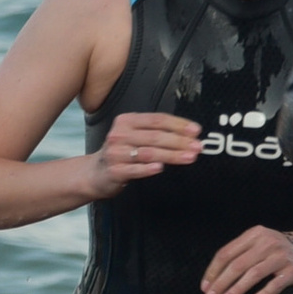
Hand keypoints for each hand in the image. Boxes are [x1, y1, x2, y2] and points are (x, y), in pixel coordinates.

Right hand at [83, 112, 204, 200]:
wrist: (95, 173)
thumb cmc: (121, 153)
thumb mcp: (133, 136)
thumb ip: (155, 132)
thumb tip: (188, 135)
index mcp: (126, 121)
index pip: (157, 120)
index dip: (178, 124)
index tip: (195, 130)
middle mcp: (120, 135)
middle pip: (155, 136)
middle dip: (180, 141)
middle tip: (197, 146)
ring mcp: (116, 153)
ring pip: (149, 152)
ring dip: (172, 155)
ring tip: (189, 157)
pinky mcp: (114, 171)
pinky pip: (135, 169)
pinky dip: (148, 169)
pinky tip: (161, 168)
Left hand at [202, 224, 292, 293]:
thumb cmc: (283, 249)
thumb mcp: (262, 242)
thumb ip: (243, 253)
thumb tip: (218, 276)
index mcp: (254, 235)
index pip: (227, 253)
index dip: (213, 271)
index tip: (205, 286)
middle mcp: (266, 243)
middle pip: (237, 264)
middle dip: (221, 283)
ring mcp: (280, 256)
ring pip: (253, 274)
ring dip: (236, 289)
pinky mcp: (292, 270)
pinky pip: (275, 283)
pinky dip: (263, 293)